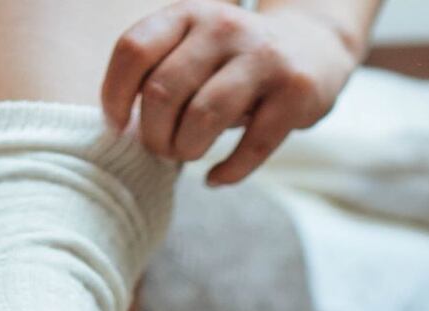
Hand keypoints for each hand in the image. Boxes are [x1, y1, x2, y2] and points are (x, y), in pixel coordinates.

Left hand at [101, 0, 362, 185]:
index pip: (134, 50)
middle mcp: (223, 27)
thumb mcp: (194, 45)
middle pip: (163, 91)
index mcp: (189, 13)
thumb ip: (159, 72)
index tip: (118, 124)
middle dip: (154, 134)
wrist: (312, 46)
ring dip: (186, 150)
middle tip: (161, 149)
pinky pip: (252, 145)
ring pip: (203, 117)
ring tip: (188, 155)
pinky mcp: (295, 92)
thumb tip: (121, 130)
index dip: (116, 95)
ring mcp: (262, 57)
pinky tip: (216, 177)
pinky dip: (227, 171)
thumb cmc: (233, 59)